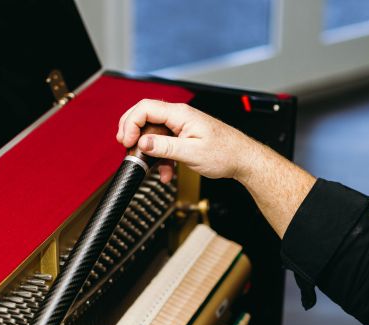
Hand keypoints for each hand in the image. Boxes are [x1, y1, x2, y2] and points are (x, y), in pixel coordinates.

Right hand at [116, 100, 257, 183]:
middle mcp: (179, 116)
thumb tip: (143, 143)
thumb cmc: (225, 153)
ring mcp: (181, 126)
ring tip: (148, 167)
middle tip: (127, 148)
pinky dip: (161, 158)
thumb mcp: (191, 153)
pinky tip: (166, 172)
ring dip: (148, 151)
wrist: (242, 159)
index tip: (126, 141)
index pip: (145, 108)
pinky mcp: (183, 137)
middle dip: (133, 133)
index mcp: (180, 114)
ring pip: (153, 133)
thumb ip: (165, 148)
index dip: (131, 123)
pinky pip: (164, 144)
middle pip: (145, 117)